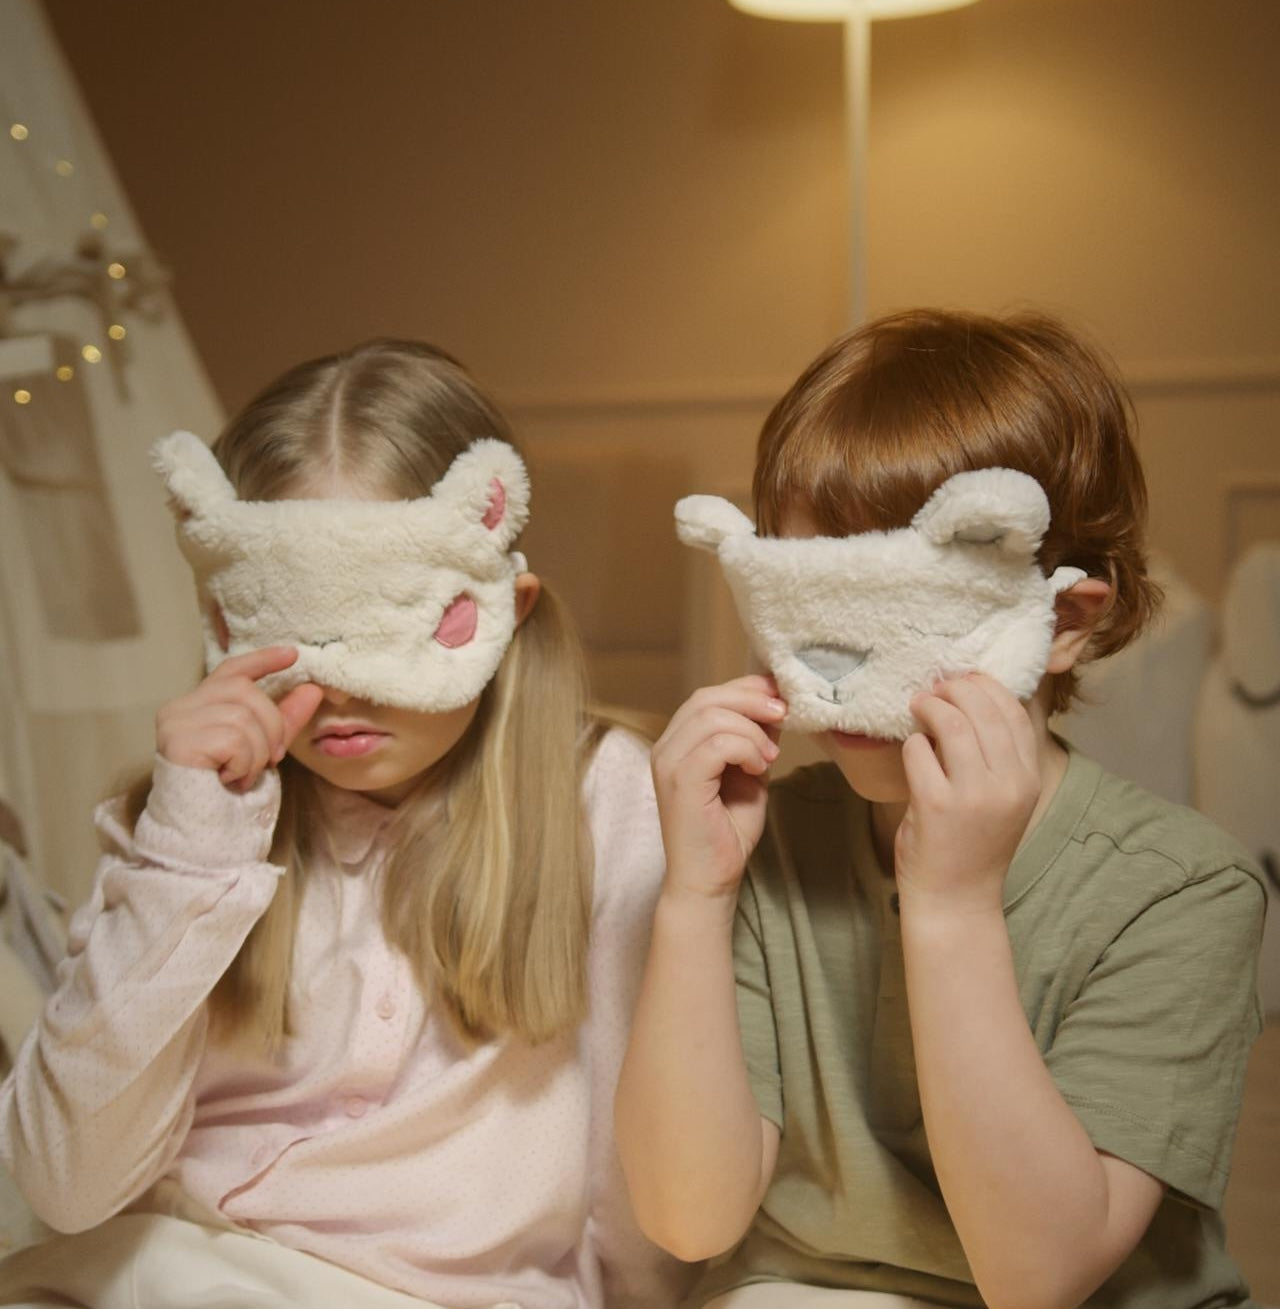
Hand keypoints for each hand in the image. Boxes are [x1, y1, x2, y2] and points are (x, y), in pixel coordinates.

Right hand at [156, 647, 324, 790]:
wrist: (199, 832)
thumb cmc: (226, 791)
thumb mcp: (262, 749)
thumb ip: (284, 719)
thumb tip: (313, 689)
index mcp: (197, 705)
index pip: (231, 670)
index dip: (262, 660)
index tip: (292, 655)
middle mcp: (179, 708)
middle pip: (244, 691)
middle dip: (270, 726)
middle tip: (269, 759)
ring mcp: (175, 723)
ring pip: (242, 716)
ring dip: (257, 752)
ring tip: (243, 775)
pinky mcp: (178, 742)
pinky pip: (233, 740)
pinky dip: (244, 764)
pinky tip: (230, 780)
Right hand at [650, 675, 784, 901]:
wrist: (710, 879)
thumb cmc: (727, 831)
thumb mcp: (750, 772)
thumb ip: (755, 739)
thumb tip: (776, 705)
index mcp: (679, 742)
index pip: (708, 696)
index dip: (747, 688)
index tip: (781, 696)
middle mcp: (666, 746)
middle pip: (707, 697)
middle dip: (752, 699)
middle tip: (784, 714)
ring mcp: (668, 762)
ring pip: (712, 716)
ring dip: (752, 730)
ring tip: (770, 757)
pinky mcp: (679, 780)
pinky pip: (717, 744)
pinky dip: (746, 749)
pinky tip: (758, 769)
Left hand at [895, 673, 1039, 915]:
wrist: (955, 900)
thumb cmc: (973, 844)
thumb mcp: (1002, 798)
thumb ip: (995, 756)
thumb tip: (968, 700)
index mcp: (1028, 779)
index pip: (1014, 713)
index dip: (987, 688)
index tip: (964, 680)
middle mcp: (1007, 785)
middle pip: (983, 710)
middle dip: (955, 689)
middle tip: (934, 688)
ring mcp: (973, 795)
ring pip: (952, 723)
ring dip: (931, 706)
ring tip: (918, 704)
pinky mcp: (936, 805)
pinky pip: (919, 750)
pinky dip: (912, 743)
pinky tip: (913, 749)